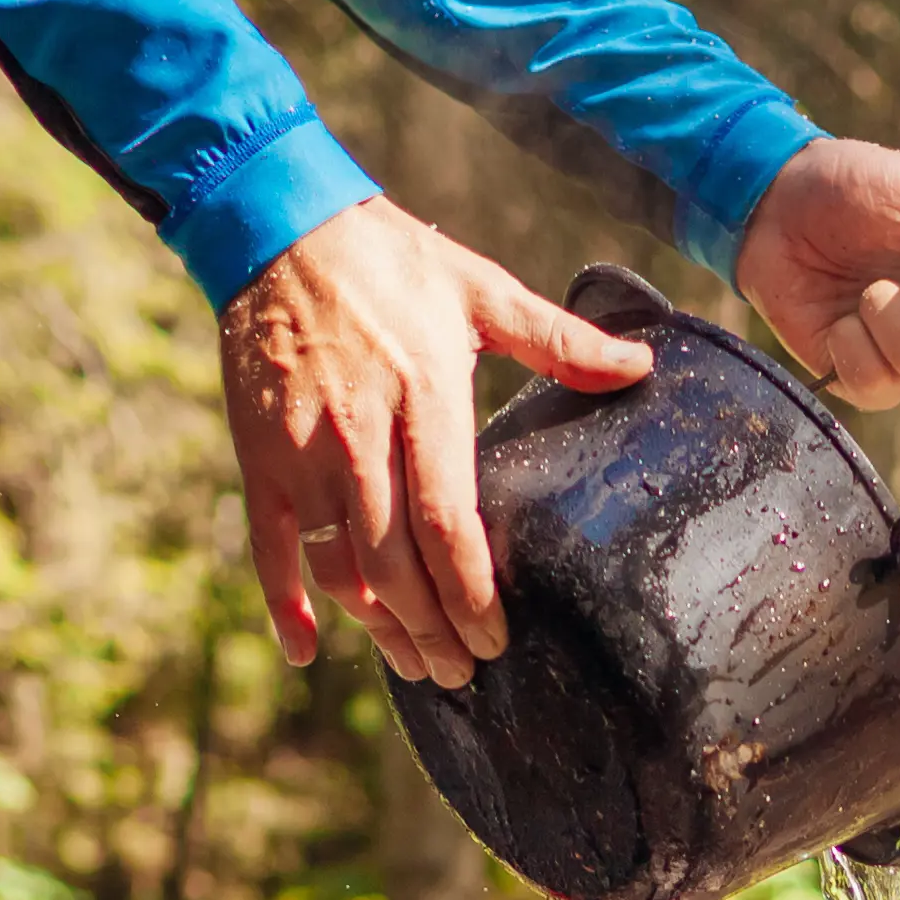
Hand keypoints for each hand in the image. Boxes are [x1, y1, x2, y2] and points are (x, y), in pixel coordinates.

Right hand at [220, 199, 651, 683]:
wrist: (278, 224)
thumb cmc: (392, 261)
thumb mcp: (482, 291)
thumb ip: (560, 341)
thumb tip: (642, 365)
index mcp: (424, 399)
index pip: (448, 523)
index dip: (472, 593)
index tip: (496, 638)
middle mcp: (358, 436)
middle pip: (397, 564)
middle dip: (432, 630)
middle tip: (464, 674)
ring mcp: (302, 451)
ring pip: (340, 565)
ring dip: (377, 628)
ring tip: (414, 667)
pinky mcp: (257, 454)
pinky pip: (268, 545)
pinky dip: (283, 603)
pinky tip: (305, 652)